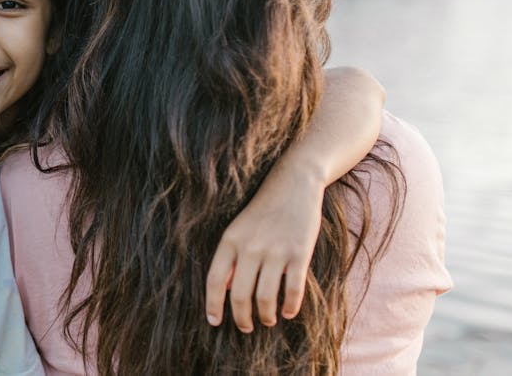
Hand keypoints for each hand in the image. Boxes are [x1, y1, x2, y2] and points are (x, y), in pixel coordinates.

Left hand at [205, 166, 324, 331]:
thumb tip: (227, 289)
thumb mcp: (238, 228)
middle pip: (240, 295)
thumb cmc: (263, 209)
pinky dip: (291, 307)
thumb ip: (232, 257)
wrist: (294, 183)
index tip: (214, 322)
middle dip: (242, 318)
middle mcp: (250, 247)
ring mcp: (275, 251)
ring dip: (266, 316)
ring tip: (268, 320)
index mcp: (230, 240)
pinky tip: (289, 312)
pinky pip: (293, 290)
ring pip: (266, 298)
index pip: (215, 280)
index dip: (213, 305)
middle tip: (246, 327)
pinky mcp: (299, 254)